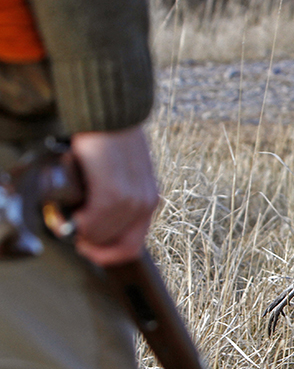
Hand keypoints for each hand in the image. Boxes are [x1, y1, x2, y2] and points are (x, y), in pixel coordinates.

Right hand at [68, 126, 158, 265]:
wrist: (109, 115)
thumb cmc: (108, 143)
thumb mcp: (118, 175)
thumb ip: (111, 200)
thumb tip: (89, 224)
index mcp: (147, 200)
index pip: (132, 247)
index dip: (107, 254)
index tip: (86, 244)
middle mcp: (146, 203)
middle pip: (121, 249)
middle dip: (93, 248)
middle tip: (74, 231)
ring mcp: (133, 200)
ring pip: (104, 237)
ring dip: (83, 232)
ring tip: (71, 212)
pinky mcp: (115, 193)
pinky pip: (95, 225)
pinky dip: (79, 223)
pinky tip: (73, 207)